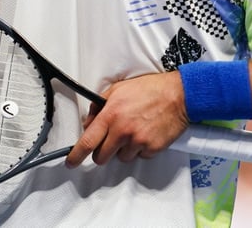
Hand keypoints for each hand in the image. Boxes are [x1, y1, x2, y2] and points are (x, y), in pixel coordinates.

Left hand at [65, 71, 188, 167]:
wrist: (179, 94)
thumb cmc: (151, 89)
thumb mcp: (120, 88)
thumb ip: (100, 105)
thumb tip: (89, 121)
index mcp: (111, 115)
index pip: (87, 141)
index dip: (76, 155)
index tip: (71, 162)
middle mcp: (123, 130)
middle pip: (102, 157)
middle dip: (103, 152)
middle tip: (112, 141)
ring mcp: (138, 141)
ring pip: (122, 158)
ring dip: (125, 149)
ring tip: (136, 131)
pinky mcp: (152, 148)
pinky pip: (140, 156)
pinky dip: (142, 149)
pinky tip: (147, 133)